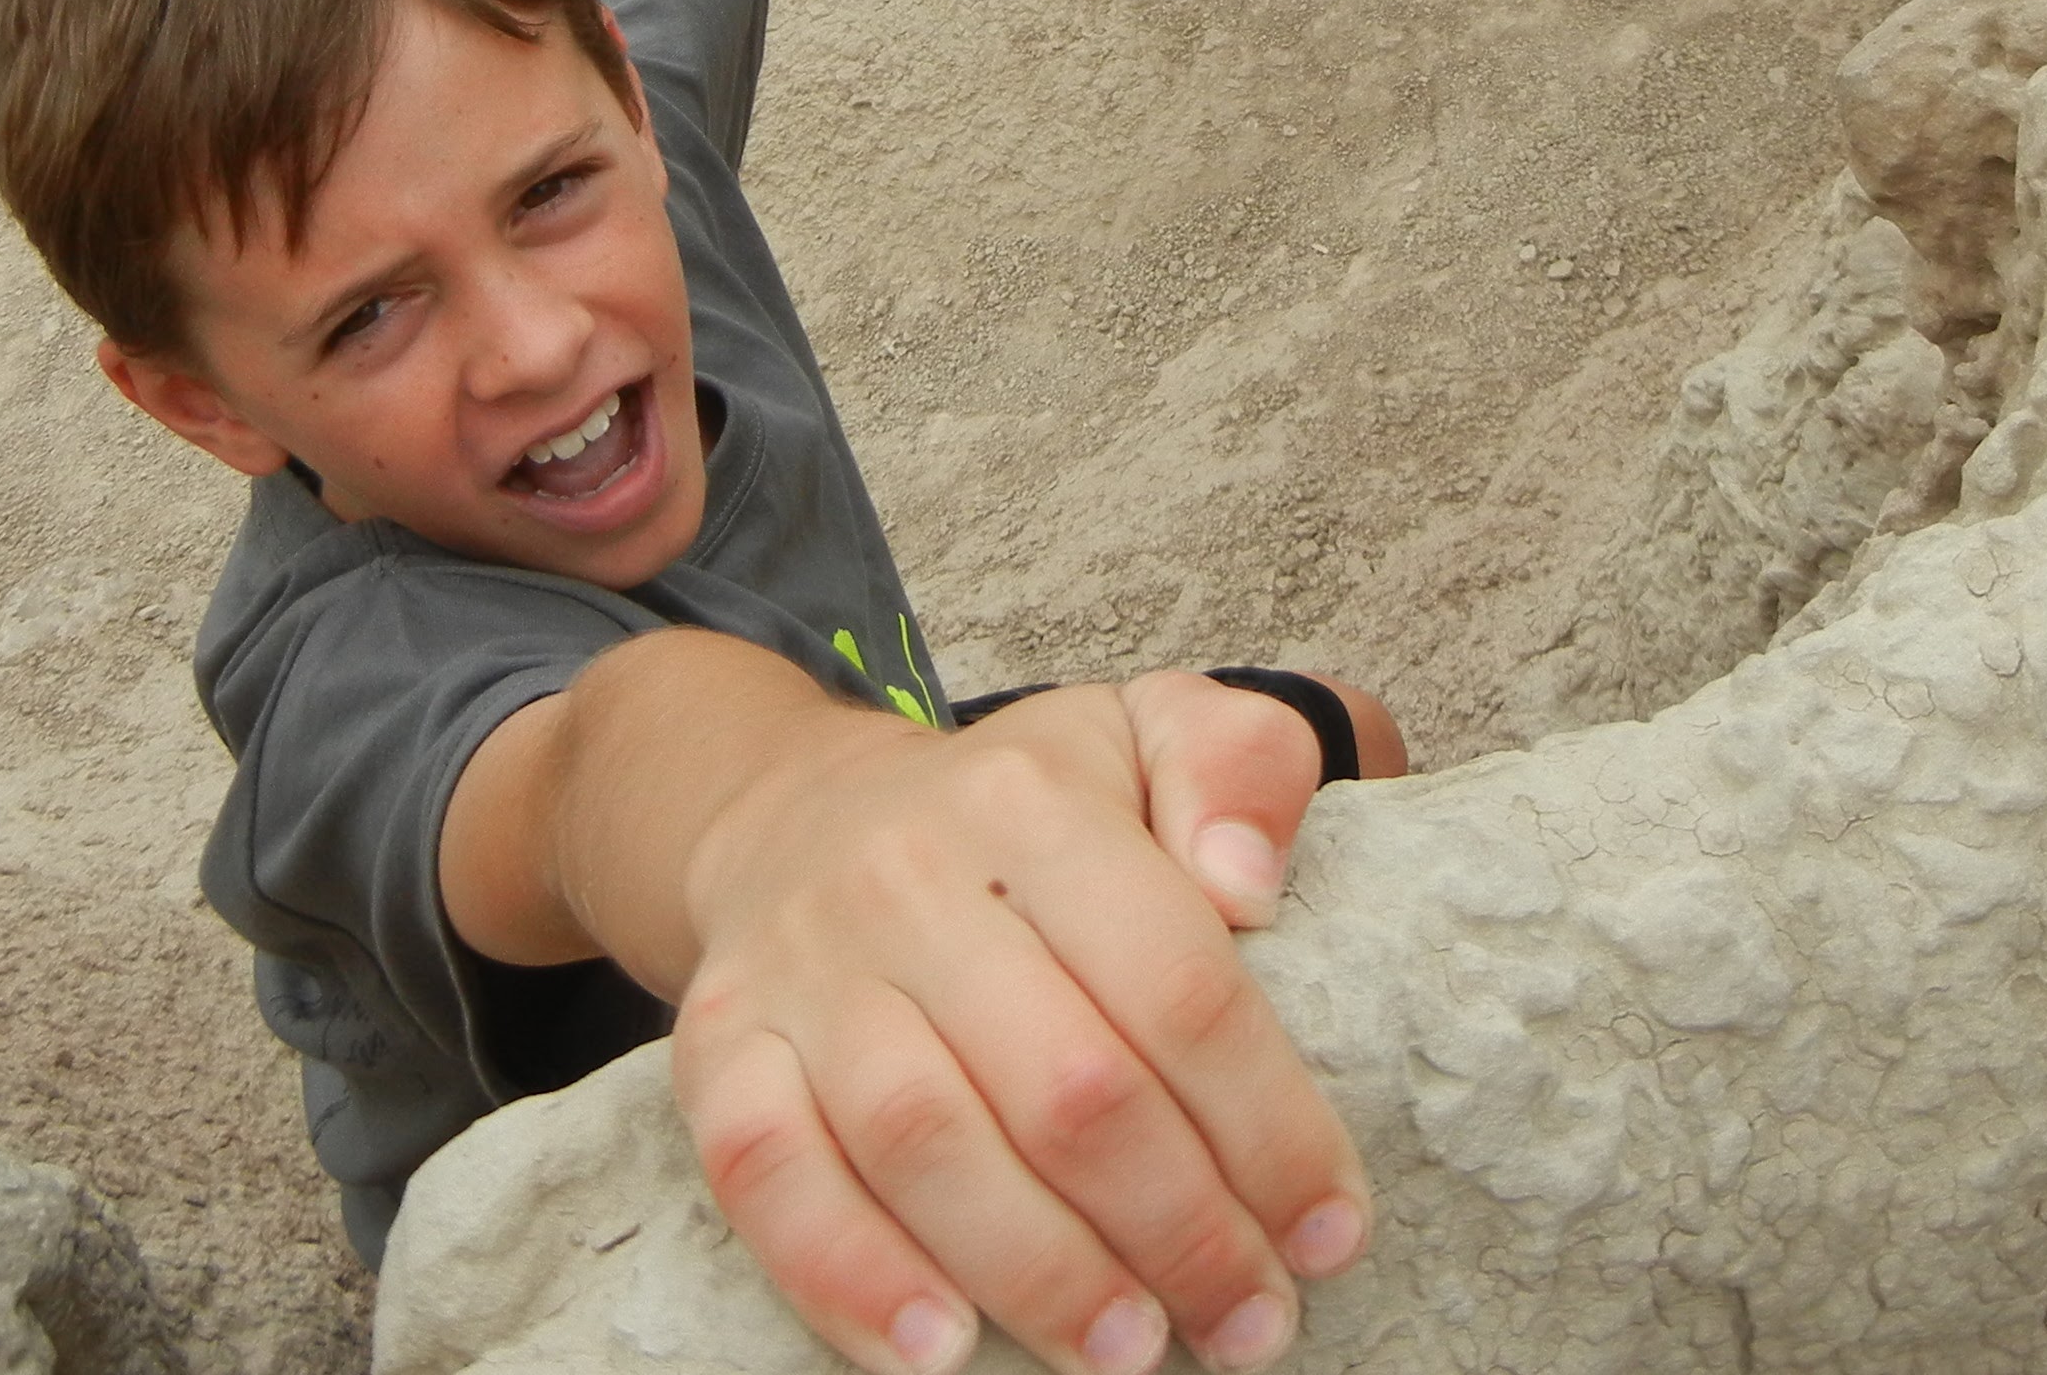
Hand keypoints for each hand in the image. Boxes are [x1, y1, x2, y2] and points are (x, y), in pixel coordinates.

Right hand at [668, 687, 1370, 1374]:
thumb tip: (1250, 882)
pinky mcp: (719, 1049)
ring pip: (924, 1141)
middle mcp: (906, 877)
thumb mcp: (1147, 733)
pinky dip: (846, 1274)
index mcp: (1035, 802)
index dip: (1269, 1129)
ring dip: (1040, 1274)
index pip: (1178, 986)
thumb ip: (1242, 764)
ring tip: (1127, 1355)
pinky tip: (938, 1349)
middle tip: (1247, 1322)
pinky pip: (765, 1173)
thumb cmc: (1017, 809)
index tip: (1328, 1233)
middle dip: (1179, 1231)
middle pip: (1065, 1086)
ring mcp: (803, 967)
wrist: (798, 810)